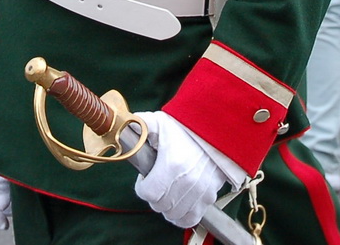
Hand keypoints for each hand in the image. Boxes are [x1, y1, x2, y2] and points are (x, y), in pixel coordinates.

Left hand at [132, 110, 224, 228]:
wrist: (218, 128)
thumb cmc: (187, 126)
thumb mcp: (160, 121)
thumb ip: (139, 125)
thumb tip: (122, 125)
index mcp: (172, 165)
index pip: (148, 193)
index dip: (142, 186)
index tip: (144, 177)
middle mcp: (187, 181)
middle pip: (160, 205)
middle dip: (154, 196)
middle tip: (156, 182)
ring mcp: (200, 191)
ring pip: (174, 215)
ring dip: (167, 206)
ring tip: (168, 192)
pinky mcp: (210, 195)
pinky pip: (191, 217)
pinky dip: (182, 215)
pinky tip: (179, 204)